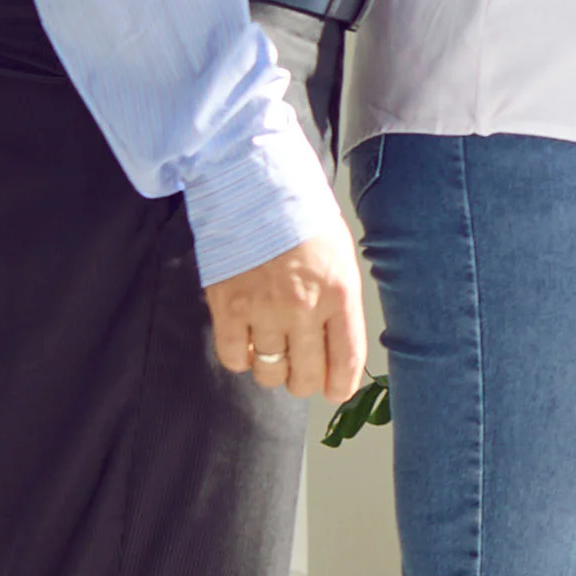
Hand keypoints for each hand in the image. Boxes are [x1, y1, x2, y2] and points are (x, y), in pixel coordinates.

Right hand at [205, 191, 365, 400]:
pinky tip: (248, 343)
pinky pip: (234, 357)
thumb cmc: (302, 218)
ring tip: (274, 350)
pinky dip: (241, 359)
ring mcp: (264, 309)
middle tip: (302, 371)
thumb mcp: (340, 257)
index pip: (346, 360)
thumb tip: (338, 345)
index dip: (340, 385)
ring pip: (270, 373)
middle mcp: (304, 307)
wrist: (256, 185)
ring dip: (273, 370)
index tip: (335, 390)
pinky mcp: (228, 307)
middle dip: (306, 381)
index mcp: (340, 293)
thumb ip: (340, 302)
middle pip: (306, 376)